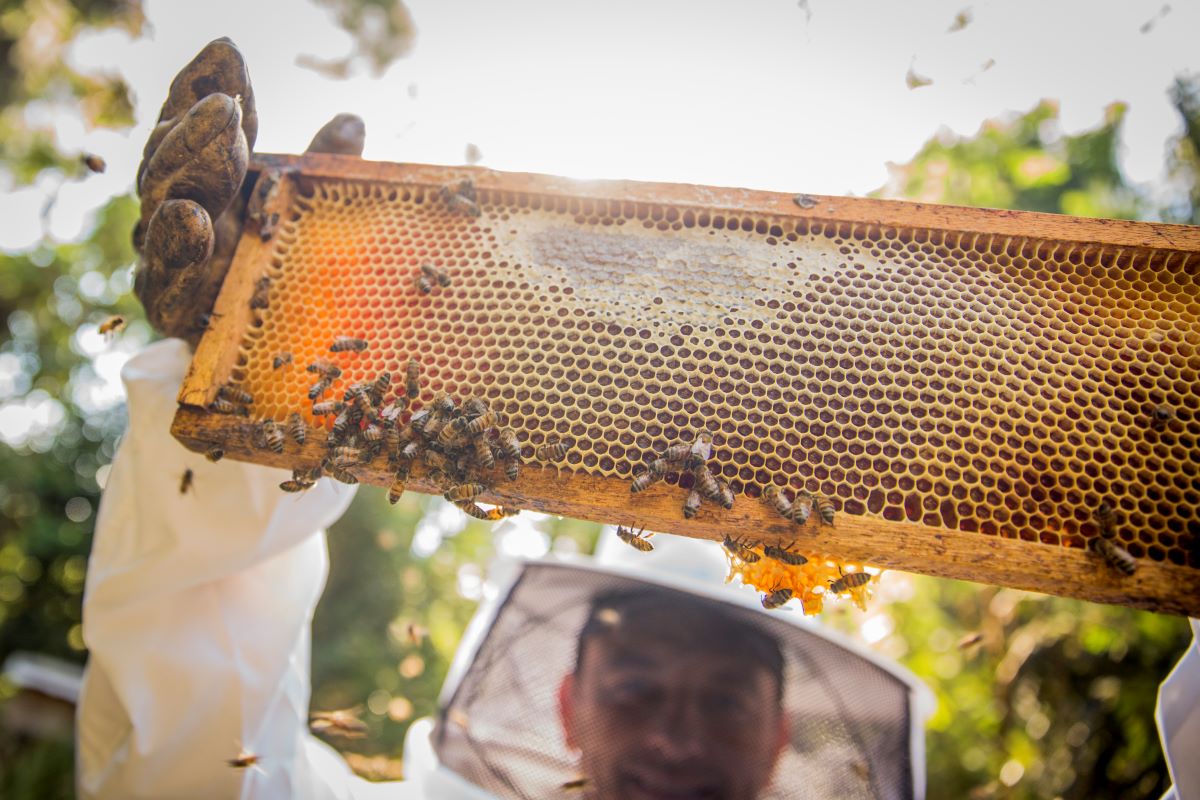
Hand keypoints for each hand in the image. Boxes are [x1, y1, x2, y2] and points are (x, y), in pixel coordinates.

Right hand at [133, 38, 365, 344]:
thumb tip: (352, 121)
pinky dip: (179, 249)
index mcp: (208, 180)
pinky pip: (168, 277)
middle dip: (199, 129)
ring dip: (188, 171)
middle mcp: (178, 211)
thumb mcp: (313, 213)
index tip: (228, 52)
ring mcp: (169, 258)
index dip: (205, 85)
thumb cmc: (294, 273)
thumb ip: (321, 170)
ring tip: (214, 143)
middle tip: (228, 105)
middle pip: (172, 160)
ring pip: (163, 209)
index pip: (195, 123)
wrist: (279, 362)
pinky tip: (191, 220)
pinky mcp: (173, 308)